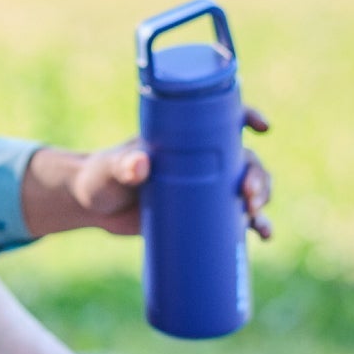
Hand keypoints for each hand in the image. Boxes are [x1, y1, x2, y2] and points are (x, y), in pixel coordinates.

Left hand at [21, 108, 273, 238]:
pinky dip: (252, 225)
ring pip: (245, 188)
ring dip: (260, 201)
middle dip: (257, 176)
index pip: (222, 120)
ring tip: (257, 222)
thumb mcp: (111, 170)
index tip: (262, 128)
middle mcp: (200, 159)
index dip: (247, 117)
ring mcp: (202, 187)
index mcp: (184, 138)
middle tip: (248, 196)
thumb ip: (123, 166)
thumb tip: (140, 165)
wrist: (91, 206)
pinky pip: (232, 217)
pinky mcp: (197, 213)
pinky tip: (262, 236)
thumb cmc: (100, 178)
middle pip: (243, 160)